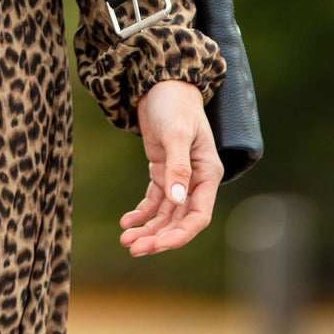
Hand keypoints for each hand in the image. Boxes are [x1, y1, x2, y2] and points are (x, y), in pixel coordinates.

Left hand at [119, 79, 221, 255]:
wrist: (162, 84)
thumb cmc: (175, 105)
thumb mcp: (176, 133)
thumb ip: (177, 167)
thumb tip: (177, 200)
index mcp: (208, 173)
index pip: (198, 215)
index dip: (180, 234)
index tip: (159, 246)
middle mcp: (195, 180)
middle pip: (179, 219)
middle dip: (158, 236)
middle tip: (133, 248)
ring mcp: (178, 178)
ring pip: (165, 213)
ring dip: (147, 228)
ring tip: (125, 239)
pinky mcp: (162, 171)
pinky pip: (153, 200)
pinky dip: (141, 212)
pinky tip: (126, 221)